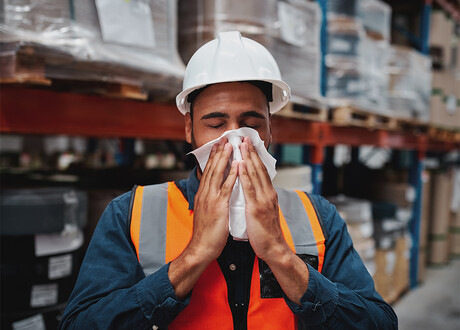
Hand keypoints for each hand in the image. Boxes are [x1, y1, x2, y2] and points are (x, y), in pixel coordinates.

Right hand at [169, 138, 237, 298]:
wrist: (201, 248)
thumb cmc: (206, 233)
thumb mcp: (207, 212)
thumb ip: (211, 200)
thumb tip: (216, 193)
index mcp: (203, 194)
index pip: (209, 171)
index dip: (214, 157)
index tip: (219, 145)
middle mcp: (205, 193)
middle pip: (212, 168)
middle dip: (219, 152)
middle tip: (224, 138)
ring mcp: (211, 199)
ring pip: (217, 174)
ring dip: (224, 158)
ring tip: (230, 145)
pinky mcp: (218, 206)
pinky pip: (226, 187)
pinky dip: (231, 175)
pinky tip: (237, 165)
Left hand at [239, 137, 308, 303]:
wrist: (274, 248)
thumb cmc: (266, 232)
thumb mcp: (264, 211)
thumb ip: (259, 199)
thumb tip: (254, 191)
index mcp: (268, 194)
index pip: (261, 171)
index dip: (255, 157)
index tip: (249, 144)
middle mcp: (267, 193)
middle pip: (259, 168)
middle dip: (251, 152)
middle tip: (244, 137)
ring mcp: (263, 199)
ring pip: (255, 174)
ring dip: (248, 157)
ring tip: (242, 144)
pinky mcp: (257, 207)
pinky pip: (249, 188)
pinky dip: (245, 174)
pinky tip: (240, 164)